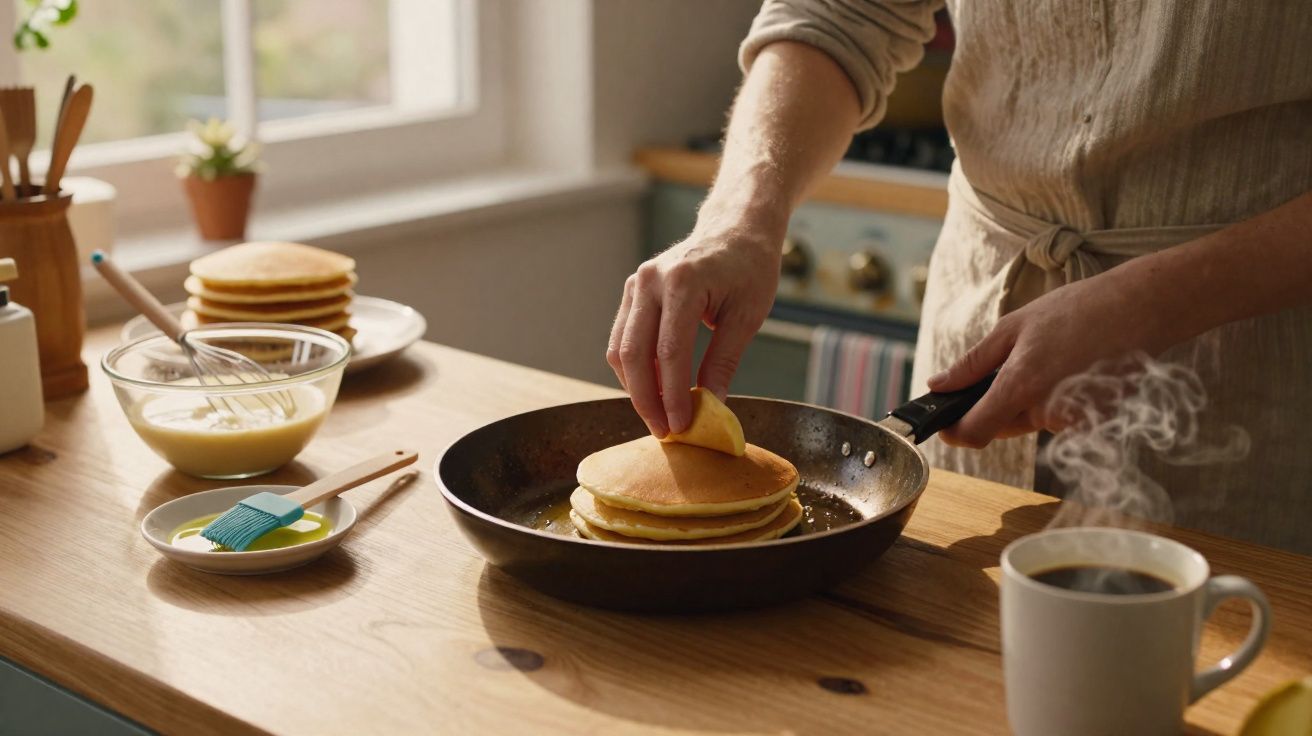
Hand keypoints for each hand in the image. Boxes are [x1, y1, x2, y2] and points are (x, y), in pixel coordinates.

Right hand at [607, 224, 780, 436]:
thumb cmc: (749, 268)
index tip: (681, 426)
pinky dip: (635, 369)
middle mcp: (651, 280)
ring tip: (659, 416)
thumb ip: (723, 361)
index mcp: (683, 281)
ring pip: (621, 349)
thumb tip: (710, 406)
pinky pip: (623, 339)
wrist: (735, 228)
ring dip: (636, 388)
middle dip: (646, 399)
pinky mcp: (632, 292)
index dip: (673, 394)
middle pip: (635, 353)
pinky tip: (654, 390)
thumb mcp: (747, 316)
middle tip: (663, 431)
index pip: (670, 351)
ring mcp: (636, 284)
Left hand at [926, 268, 1176, 447]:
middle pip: (1003, 426)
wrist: (1142, 308)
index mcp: (1022, 387)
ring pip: (1032, 422)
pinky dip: (1058, 400)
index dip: (955, 431)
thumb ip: (972, 364)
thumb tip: (937, 385)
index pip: (975, 433)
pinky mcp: (1097, 423)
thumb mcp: (1013, 328)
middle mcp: (1049, 413)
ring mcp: (1077, 422)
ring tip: (1052, 358)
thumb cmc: (1078, 310)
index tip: (946, 423)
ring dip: (1029, 401)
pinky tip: (1073, 368)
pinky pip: (1061, 419)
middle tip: (1011, 365)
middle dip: (995, 405)